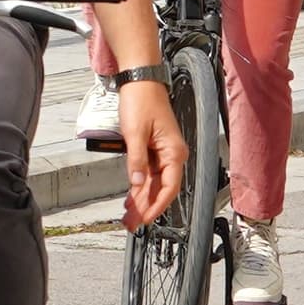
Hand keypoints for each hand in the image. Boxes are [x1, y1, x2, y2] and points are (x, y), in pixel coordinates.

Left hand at [116, 80, 188, 228]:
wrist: (139, 80)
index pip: (169, 188)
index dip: (156, 206)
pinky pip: (148, 173)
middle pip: (161, 189)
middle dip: (146, 207)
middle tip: (131, 223)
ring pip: (153, 183)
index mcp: (174, 152)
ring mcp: (163, 152)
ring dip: (141, 199)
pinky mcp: (154, 148)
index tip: (145, 219)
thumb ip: (136, 160)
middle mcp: (172, 155)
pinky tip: (131, 198)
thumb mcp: (135, 133)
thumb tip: (136, 183)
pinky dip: (139, 186)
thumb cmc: (141, 101)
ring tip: (129, 216)